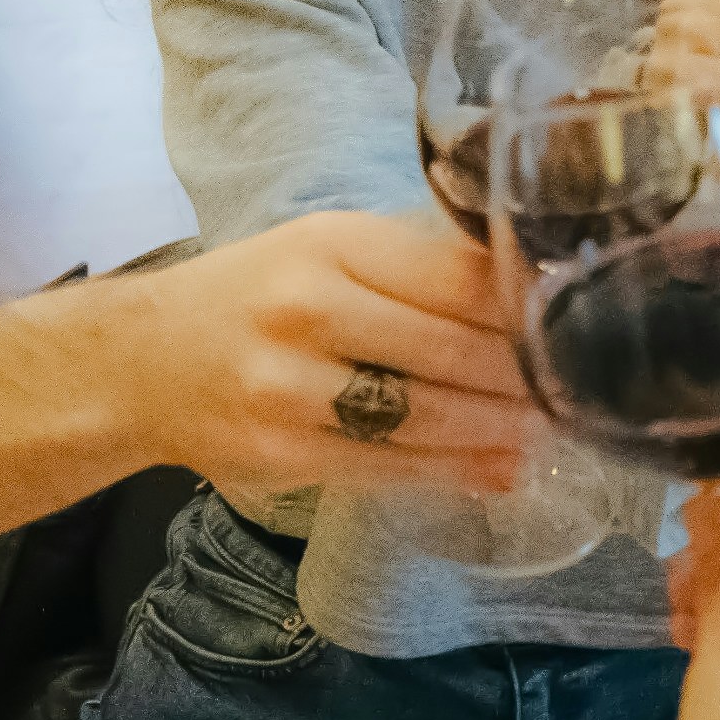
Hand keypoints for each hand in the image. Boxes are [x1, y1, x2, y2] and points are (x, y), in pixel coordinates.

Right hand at [115, 214, 545, 497]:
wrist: (138, 361)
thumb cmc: (257, 293)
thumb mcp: (329, 249)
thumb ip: (419, 266)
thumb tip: (530, 292)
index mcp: (332, 246)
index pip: (454, 277)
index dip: (523, 309)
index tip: (577, 323)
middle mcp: (308, 311)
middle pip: (446, 350)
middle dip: (523, 377)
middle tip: (581, 388)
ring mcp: (289, 389)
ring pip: (421, 416)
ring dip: (498, 430)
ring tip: (551, 431)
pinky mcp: (280, 455)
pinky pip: (385, 467)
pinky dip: (452, 472)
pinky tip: (498, 472)